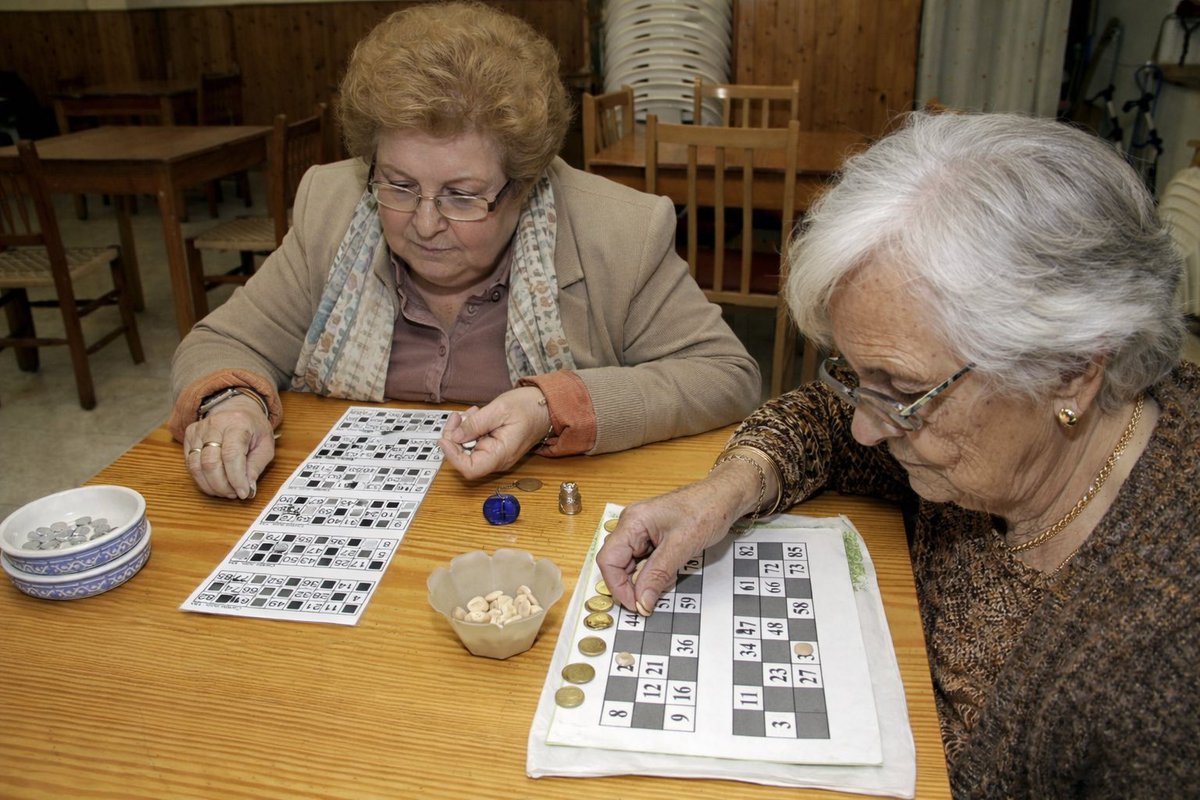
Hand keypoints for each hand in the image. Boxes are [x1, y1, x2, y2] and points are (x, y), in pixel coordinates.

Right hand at [182, 396, 274, 498]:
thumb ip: (257, 466)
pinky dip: (201, 479)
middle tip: (233, 494)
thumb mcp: (266, 445)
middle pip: (210, 462)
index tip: (243, 493)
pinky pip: (190, 464)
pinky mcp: (189, 436)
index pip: (231, 454)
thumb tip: (248, 488)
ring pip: (196, 466)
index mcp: (237, 423)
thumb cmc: (253, 428)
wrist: (237, 408)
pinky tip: (214, 483)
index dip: (236, 478)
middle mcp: (214, 425)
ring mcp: (198, 430)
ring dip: (210, 485)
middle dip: (222, 485)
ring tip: (225, 491)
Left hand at [438, 387, 551, 479]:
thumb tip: (455, 436)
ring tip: (471, 413)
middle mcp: (497, 460)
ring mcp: (495, 454)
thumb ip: (476, 424)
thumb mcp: (499, 409)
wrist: (546, 406)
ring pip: (467, 450)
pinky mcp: (494, 447)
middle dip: (455, 437)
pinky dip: (470, 430)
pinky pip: (475, 444)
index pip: (470, 469)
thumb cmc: (529, 407)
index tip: (444, 439)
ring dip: (462, 431)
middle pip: (464, 459)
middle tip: (457, 416)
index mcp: (501, 454)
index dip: (452, 456)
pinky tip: (475, 416)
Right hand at [597, 461, 760, 613]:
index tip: (636, 605)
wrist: (725, 497)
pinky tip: (671, 571)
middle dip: (632, 584)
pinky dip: (654, 572)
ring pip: (631, 564)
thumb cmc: (705, 511)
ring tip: (668, 578)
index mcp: (632, 522)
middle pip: (617, 563)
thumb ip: (657, 575)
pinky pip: (644, 560)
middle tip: (651, 600)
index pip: (609, 560)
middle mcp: (631, 525)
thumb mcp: (681, 547)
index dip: (618, 587)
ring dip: (645, 578)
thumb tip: (641, 602)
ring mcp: (641, 530)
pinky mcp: (652, 536)